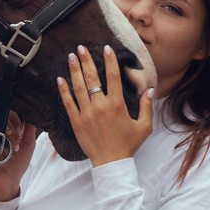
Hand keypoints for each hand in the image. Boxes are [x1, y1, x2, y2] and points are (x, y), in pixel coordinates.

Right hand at [0, 111, 35, 201]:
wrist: (10, 181)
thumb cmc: (16, 166)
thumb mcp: (27, 145)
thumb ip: (30, 130)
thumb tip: (32, 117)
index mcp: (1, 130)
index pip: (3, 114)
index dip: (13, 119)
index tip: (20, 132)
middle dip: (8, 127)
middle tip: (14, 141)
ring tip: (4, 146)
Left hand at [57, 44, 153, 166]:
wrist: (111, 163)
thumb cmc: (128, 145)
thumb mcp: (144, 126)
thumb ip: (147, 106)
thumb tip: (150, 89)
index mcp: (117, 105)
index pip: (113, 77)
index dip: (109, 60)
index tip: (106, 48)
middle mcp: (101, 107)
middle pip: (92, 78)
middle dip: (86, 60)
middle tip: (81, 47)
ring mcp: (87, 114)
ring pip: (79, 88)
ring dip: (74, 70)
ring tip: (71, 56)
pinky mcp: (77, 122)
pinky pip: (68, 104)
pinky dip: (63, 91)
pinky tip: (60, 79)